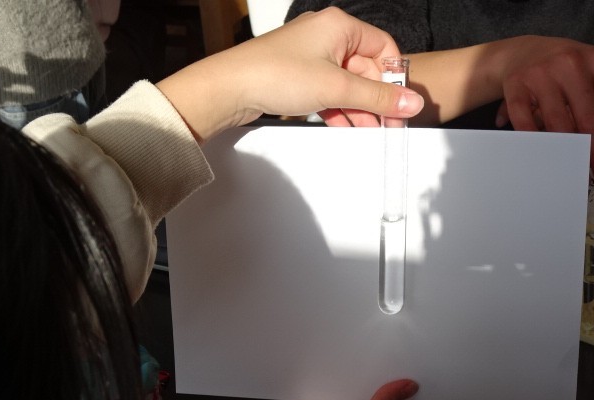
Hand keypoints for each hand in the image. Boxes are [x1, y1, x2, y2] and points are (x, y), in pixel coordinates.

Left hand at [157, 7, 423, 141]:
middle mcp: (326, 36)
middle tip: (387, 126)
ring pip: (346, 83)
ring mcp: (311, 57)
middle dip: (375, 99)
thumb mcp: (336, 88)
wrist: (229, 88)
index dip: (394, 78)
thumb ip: (377, 96)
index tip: (401, 105)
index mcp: (340, 26)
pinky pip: (328, 91)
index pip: (383, 48)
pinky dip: (338, 108)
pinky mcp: (298, 75)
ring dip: (358, 108)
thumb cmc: (275, 75)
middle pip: (365, 69)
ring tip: (368, 131)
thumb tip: (411, 101)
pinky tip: (345, 126)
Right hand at [494, 35, 593, 166]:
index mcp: (592, 58)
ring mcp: (540, 74)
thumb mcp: (584, 69)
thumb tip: (592, 137)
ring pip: (556, 120)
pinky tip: (536, 147)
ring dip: (562, 146)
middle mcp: (568, 63)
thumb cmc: (557, 66)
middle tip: (590, 163)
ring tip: (566, 160)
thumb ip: (591, 95)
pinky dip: (531, 136)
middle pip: (586, 115)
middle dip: (588, 145)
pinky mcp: (516, 84)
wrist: (519, 51)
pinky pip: (524, 118)